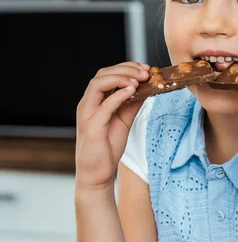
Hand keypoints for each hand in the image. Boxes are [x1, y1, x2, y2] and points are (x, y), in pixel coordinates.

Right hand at [75, 61, 149, 190]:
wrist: (97, 174)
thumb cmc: (107, 148)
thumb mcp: (124, 121)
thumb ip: (132, 104)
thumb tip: (147, 89)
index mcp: (94, 101)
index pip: (106, 74)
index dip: (126, 68)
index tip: (145, 69)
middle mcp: (88, 104)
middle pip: (102, 74)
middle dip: (125, 69)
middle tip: (146, 72)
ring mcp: (87, 114)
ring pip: (98, 84)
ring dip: (120, 78)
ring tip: (139, 79)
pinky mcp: (92, 127)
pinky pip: (104, 106)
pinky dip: (118, 95)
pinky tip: (132, 90)